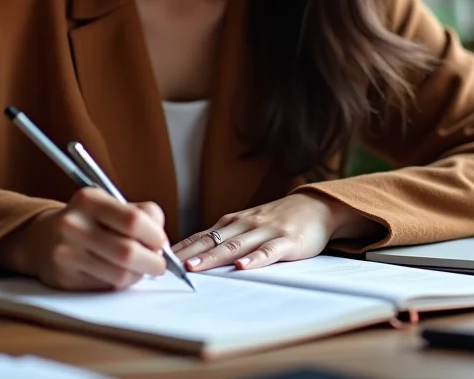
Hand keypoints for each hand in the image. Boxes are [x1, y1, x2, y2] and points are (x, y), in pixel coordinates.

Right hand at [0, 189, 167, 290]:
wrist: (41, 238)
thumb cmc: (88, 220)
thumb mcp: (110, 204)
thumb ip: (142, 214)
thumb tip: (163, 242)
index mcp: (89, 199)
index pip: (132, 220)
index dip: (154, 235)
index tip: (162, 242)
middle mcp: (74, 225)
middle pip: (127, 252)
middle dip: (152, 261)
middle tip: (159, 263)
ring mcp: (66, 253)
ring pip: (119, 274)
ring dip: (139, 275)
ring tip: (140, 268)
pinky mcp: (64, 279)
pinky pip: (105, 286)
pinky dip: (121, 283)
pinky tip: (119, 273)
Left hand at [172, 193, 355, 272]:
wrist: (315, 206)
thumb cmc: (277, 220)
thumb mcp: (248, 225)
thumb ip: (225, 238)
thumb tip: (193, 254)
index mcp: (232, 222)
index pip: (202, 236)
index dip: (181, 248)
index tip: (159, 258)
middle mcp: (245, 224)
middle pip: (213, 240)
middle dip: (190, 253)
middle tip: (168, 264)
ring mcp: (266, 231)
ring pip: (236, 245)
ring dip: (214, 256)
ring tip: (195, 267)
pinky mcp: (287, 241)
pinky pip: (269, 251)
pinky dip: (256, 259)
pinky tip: (244, 266)